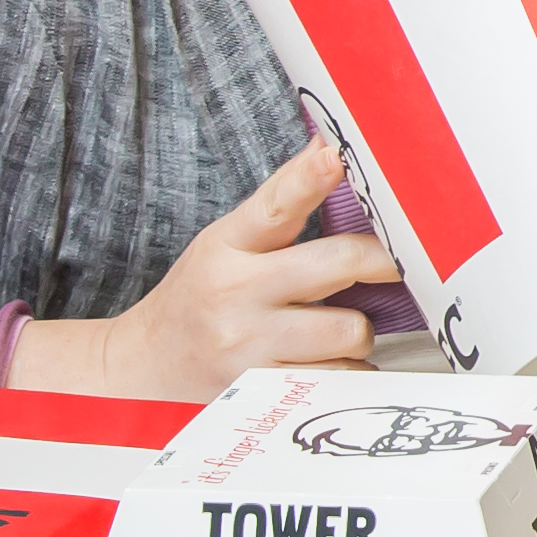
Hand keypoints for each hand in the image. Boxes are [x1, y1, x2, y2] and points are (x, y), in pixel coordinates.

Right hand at [16, 135, 394, 399]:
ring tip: (339, 327)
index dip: (309, 178)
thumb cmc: (201, 293)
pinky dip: (346, 371)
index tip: (336, 156)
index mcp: (228, 245)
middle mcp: (235, 292)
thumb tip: (329, 146)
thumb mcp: (227, 240)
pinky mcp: (261, 390)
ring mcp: (247, 345)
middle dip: (385, 263)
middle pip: (342, 264)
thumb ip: (281, 199)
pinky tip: (325, 363)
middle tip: (395, 265)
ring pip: (351, 329)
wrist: (141, 365)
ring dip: (360, 330)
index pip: (275, 204)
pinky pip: (338, 377)